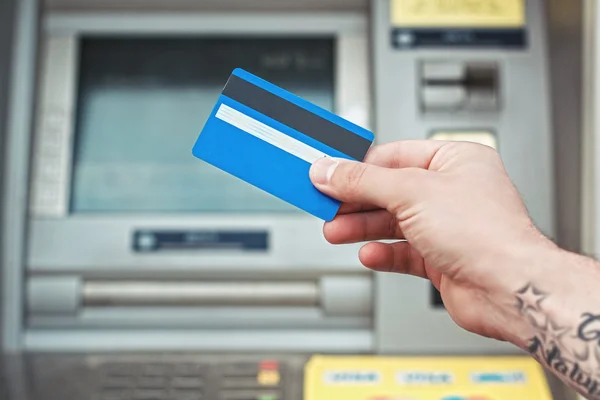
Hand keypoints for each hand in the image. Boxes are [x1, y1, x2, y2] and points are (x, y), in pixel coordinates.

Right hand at [309, 140, 555, 340]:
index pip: (394, 155)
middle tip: (326, 204)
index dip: (358, 165)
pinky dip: (383, 252)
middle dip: (355, 200)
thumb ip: (363, 181)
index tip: (329, 172)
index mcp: (454, 160)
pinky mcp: (442, 257)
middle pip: (389, 190)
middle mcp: (452, 191)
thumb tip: (329, 170)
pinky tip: (369, 254)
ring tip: (335, 230)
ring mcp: (447, 226)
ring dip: (362, 227)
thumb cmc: (486, 234)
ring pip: (393, 221)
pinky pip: (403, 251)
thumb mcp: (411, 193)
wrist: (509, 290)